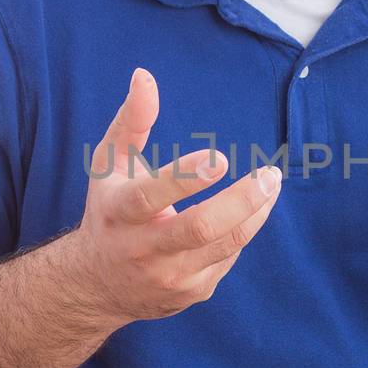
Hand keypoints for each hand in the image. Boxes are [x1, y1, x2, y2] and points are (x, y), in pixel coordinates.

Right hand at [72, 68, 281, 324]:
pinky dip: (242, 229)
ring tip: (271, 183)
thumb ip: (131, 121)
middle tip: (269, 175)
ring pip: (224, 244)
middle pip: (199, 228)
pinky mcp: (191, 291)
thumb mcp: (110, 165)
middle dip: (240, 200)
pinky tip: (248, 211)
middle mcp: (142, 250)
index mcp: (119, 213)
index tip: (218, 158)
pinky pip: (228, 257)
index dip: (184, 178)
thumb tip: (144, 75)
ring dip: (255, 212)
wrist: (96, 285)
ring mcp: (169, 277)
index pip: (150, 197)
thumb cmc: (110, 210)